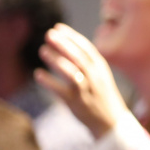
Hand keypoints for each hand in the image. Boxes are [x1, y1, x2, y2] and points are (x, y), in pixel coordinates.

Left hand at [35, 23, 128, 138]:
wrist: (111, 122)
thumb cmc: (102, 95)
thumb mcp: (100, 76)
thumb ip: (87, 62)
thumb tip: (67, 45)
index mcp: (101, 68)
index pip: (87, 48)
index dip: (72, 36)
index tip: (58, 27)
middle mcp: (95, 77)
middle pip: (79, 57)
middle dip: (63, 44)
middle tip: (49, 34)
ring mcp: (86, 91)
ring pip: (71, 72)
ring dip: (56, 60)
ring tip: (42, 50)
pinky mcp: (77, 104)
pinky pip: (61, 91)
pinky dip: (49, 82)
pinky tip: (38, 74)